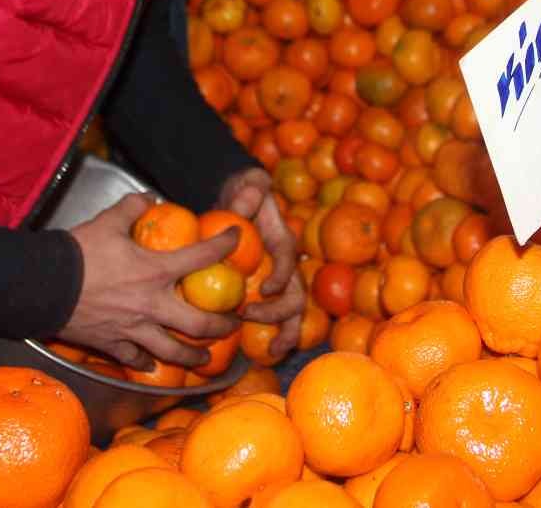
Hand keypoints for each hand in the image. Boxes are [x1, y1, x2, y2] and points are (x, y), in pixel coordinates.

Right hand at [57, 194, 241, 370]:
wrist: (43, 285)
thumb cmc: (78, 253)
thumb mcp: (108, 221)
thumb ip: (132, 207)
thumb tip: (147, 198)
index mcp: (156, 271)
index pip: (202, 256)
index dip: (224, 245)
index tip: (236, 239)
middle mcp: (152, 305)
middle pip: (199, 324)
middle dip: (222, 326)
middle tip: (234, 323)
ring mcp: (133, 329)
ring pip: (172, 351)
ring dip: (192, 356)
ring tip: (205, 358)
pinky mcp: (112, 343)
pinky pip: (135, 359)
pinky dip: (145, 363)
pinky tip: (151, 365)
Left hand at [218, 167, 304, 358]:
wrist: (244, 201)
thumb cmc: (245, 195)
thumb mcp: (246, 187)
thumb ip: (249, 191)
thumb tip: (253, 188)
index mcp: (283, 240)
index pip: (288, 259)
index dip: (281, 276)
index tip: (263, 290)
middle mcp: (287, 263)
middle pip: (296, 292)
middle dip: (279, 310)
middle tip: (249, 315)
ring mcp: (282, 279)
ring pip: (295, 309)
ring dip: (288, 330)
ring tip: (273, 350)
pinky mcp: (273, 291)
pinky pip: (283, 315)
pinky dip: (280, 333)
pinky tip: (266, 352)